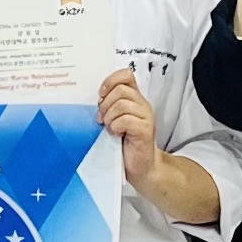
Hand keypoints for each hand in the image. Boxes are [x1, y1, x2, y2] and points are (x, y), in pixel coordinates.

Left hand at [97, 66, 163, 183]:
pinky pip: (126, 120)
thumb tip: (95, 98)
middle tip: (102, 119)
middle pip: (121, 89)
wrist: (140, 167)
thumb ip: (109, 105)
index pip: (126, 75)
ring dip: (110, 117)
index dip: (110, 81)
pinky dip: (116, 126)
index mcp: (134, 99)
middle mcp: (142, 104)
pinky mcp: (146, 130)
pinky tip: (116, 134)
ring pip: (122, 104)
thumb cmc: (124, 144)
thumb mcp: (114, 119)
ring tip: (110, 128)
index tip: (101, 96)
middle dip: (106, 104)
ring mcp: (146, 116)